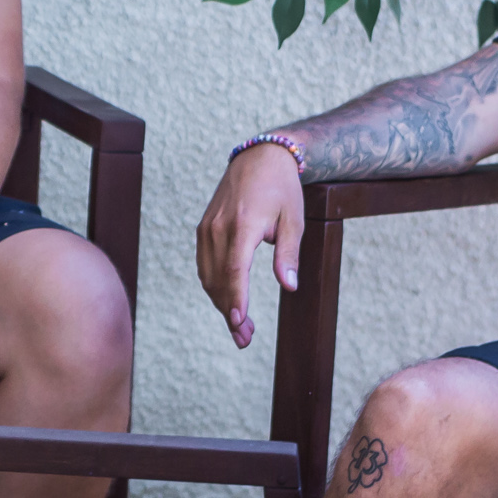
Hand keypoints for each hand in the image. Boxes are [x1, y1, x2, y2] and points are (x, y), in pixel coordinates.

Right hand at [196, 142, 305, 347]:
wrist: (259, 158)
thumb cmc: (281, 189)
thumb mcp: (294, 220)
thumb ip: (288, 254)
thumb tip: (289, 286)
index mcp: (242, 225)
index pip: (235, 271)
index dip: (236, 299)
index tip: (239, 324)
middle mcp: (218, 228)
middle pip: (218, 279)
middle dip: (230, 312)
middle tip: (245, 339)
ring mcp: (207, 228)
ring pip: (207, 275)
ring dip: (221, 303)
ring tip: (240, 326)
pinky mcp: (203, 228)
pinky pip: (204, 264)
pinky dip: (214, 286)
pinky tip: (228, 300)